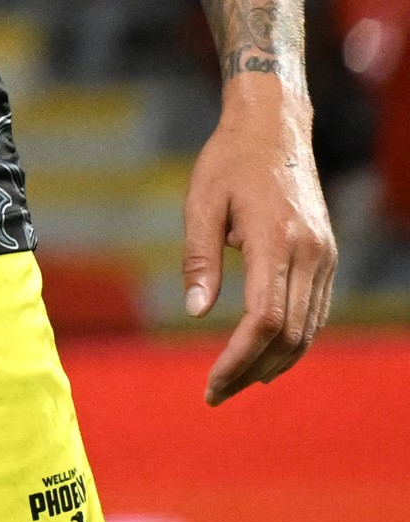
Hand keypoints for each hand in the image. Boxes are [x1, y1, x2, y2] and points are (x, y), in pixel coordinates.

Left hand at [181, 73, 334, 404]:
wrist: (274, 128)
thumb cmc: (227, 161)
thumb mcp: (200, 202)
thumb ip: (199, 258)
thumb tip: (196, 312)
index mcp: (276, 240)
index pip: (264, 320)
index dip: (239, 358)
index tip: (212, 383)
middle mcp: (310, 254)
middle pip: (289, 334)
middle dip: (252, 369)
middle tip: (216, 393)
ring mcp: (324, 256)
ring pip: (309, 328)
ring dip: (275, 362)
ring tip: (236, 382)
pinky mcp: (326, 255)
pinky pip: (314, 310)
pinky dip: (292, 340)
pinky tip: (265, 354)